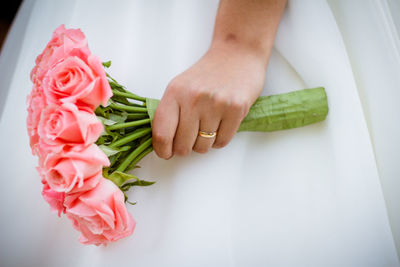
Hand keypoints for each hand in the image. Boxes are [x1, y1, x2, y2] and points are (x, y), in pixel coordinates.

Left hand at [152, 44, 266, 158]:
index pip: (162, 133)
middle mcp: (193, 98)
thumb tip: (163, 144)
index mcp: (174, 92)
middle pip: (183, 146)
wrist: (237, 54)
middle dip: (185, 148)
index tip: (165, 153)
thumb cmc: (207, 74)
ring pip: (203, 147)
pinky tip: (221, 125)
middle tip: (190, 139)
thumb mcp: (181, 86)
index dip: (162, 150)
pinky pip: (222, 142)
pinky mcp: (236, 109)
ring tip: (208, 127)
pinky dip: (220, 140)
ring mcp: (216, 104)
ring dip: (204, 143)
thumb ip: (170, 112)